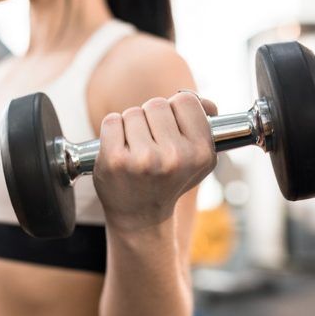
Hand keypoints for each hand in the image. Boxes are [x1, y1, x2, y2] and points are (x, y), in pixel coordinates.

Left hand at [93, 92, 217, 231]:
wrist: (139, 215)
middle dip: (150, 118)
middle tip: (150, 144)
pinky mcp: (115, 160)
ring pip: (132, 113)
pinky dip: (111, 131)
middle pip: (156, 104)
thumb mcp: (197, 157)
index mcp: (200, 152)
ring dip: (130, 126)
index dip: (175, 111)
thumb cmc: (167, 179)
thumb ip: (203, 123)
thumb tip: (203, 102)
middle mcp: (174, 157)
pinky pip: (111, 121)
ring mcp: (143, 159)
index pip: (185, 100)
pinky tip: (119, 151)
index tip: (170, 130)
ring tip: (135, 151)